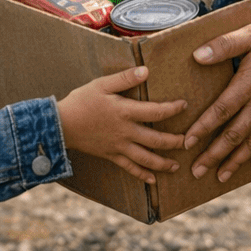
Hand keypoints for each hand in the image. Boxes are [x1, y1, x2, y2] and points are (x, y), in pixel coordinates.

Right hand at [57, 65, 186, 184]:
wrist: (61, 124)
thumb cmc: (81, 101)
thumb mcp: (101, 84)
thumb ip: (124, 78)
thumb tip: (146, 71)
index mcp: (125, 112)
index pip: (156, 112)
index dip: (173, 109)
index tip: (184, 106)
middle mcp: (126, 132)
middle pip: (156, 140)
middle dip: (175, 142)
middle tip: (189, 142)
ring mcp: (119, 146)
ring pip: (146, 158)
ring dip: (164, 163)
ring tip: (176, 165)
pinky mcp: (111, 156)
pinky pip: (130, 168)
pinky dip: (142, 175)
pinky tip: (153, 179)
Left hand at [183, 17, 250, 183]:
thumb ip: (225, 45)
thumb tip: (198, 56)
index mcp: (249, 84)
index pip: (220, 111)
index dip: (203, 128)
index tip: (187, 143)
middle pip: (234, 135)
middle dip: (214, 154)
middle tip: (197, 170)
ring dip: (236, 161)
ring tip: (221, 176)